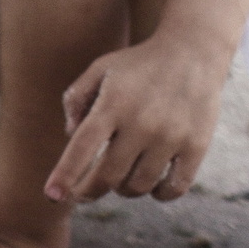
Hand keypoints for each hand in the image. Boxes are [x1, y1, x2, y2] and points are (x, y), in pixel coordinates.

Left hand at [44, 38, 228, 202]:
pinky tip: (151, 186)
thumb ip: (76, 99)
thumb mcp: (100, 69)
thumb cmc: (138, 64)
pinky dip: (159, 194)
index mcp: (113, 104)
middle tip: (83, 194)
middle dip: (89, 191)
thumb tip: (71, 137)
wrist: (192, 51)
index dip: (65, 175)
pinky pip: (174, 188)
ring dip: (123, 190)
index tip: (52, 196)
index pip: (82, 148)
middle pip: (108, 176)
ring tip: (119, 180)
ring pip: (139, 186)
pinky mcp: (196, 146)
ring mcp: (171, 137)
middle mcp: (141, 123)